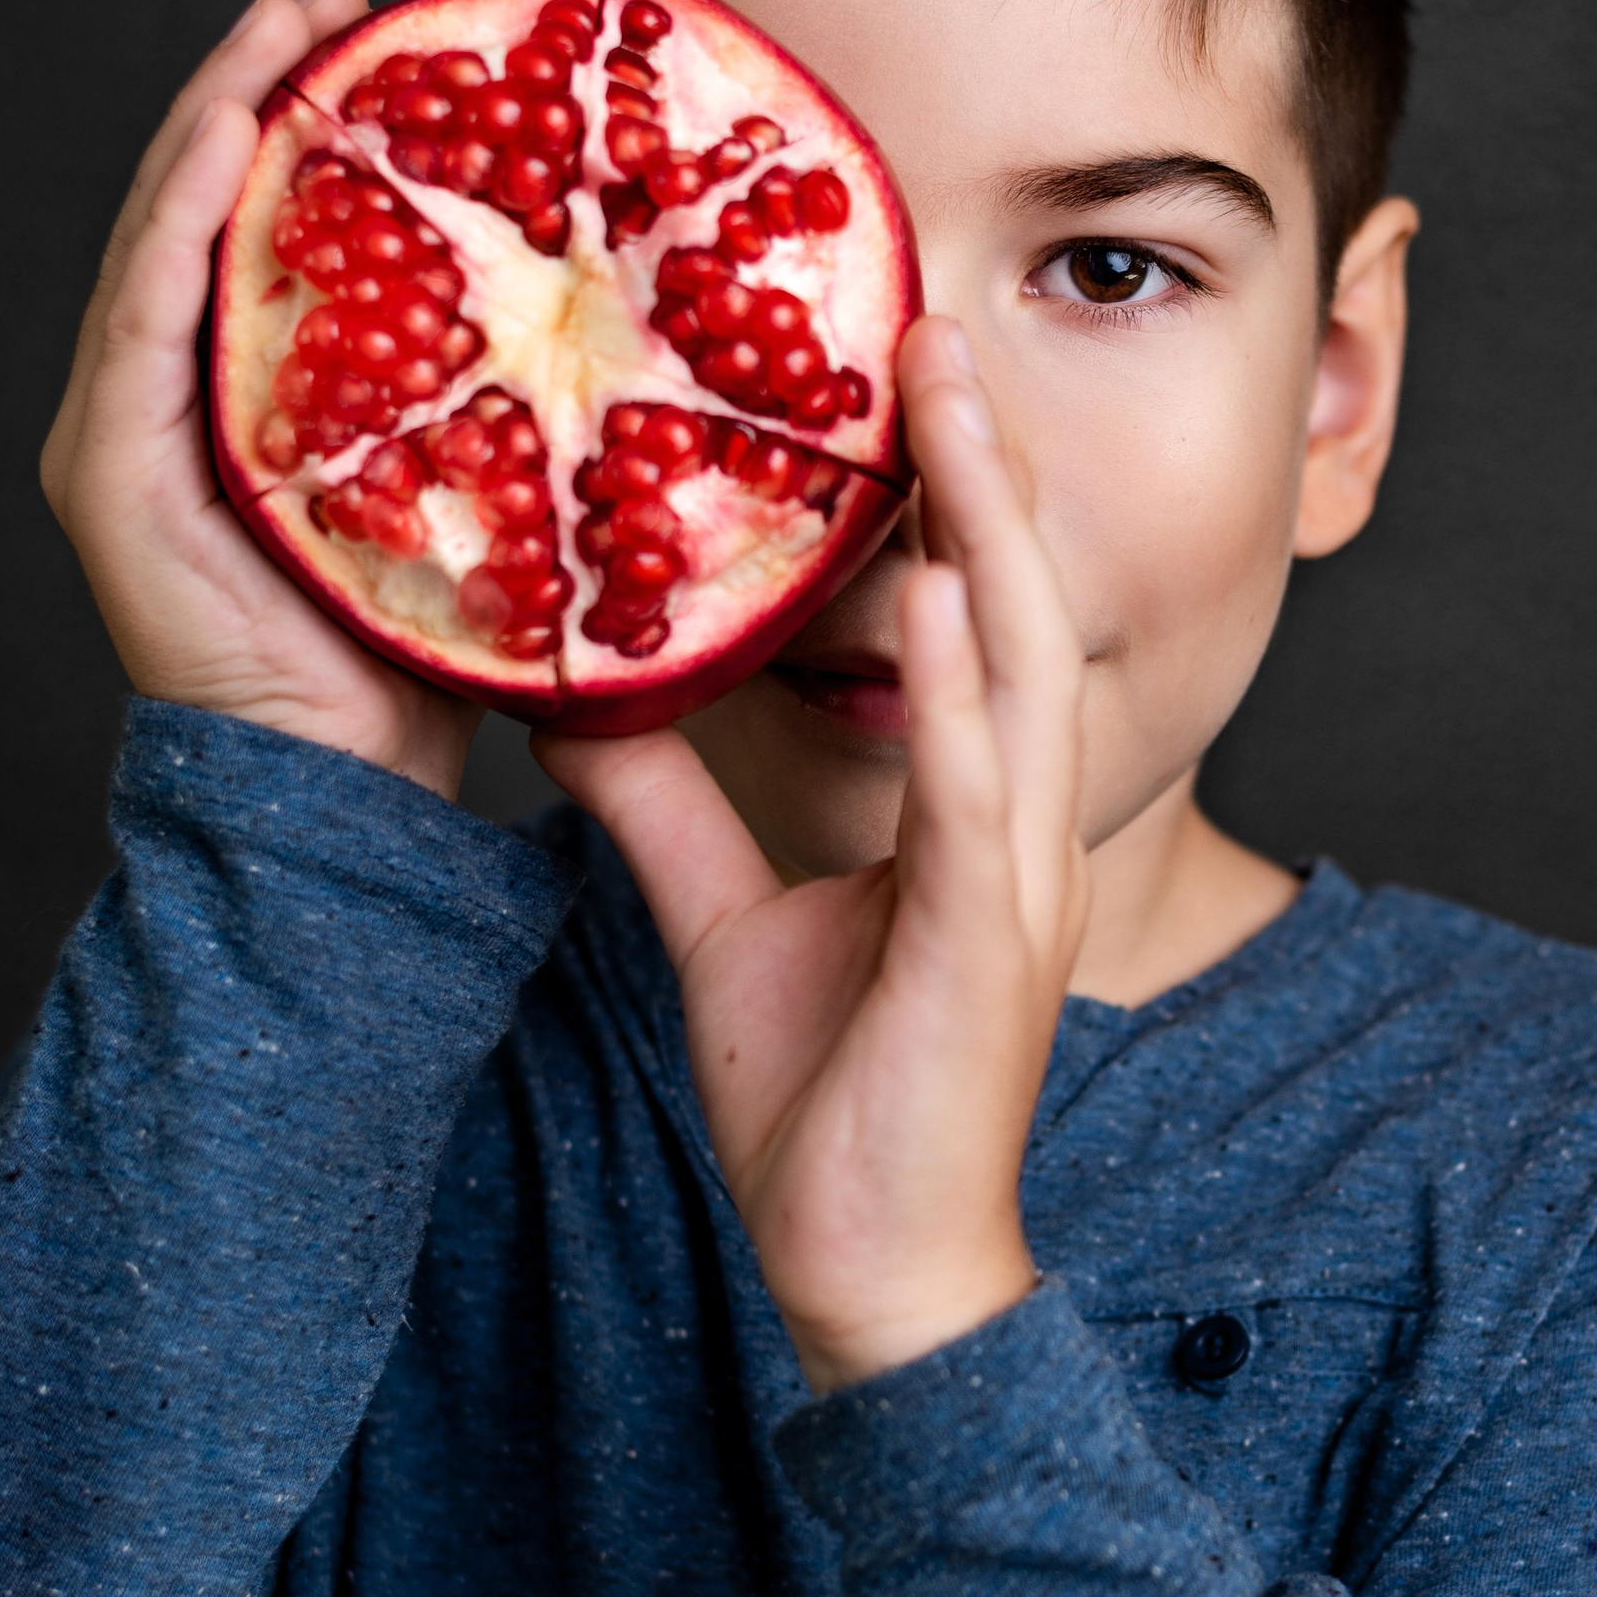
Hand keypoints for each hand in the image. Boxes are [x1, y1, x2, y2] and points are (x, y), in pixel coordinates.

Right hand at [42, 0, 481, 803]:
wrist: (357, 805)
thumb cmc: (438, 671)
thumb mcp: (496, 505)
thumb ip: (522, 417)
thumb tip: (654, 331)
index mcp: (265, 414)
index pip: (281, 242)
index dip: (317, 131)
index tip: (386, 39)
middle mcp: (183, 412)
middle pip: (216, 218)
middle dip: (261, 95)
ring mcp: (134, 442)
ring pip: (167, 246)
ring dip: (214, 124)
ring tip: (278, 29)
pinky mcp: (110, 481)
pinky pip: (143, 327)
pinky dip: (179, 225)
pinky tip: (220, 145)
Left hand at [539, 316, 1091, 1391]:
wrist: (874, 1273)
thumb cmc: (827, 1109)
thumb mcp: (723, 924)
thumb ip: (667, 806)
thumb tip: (576, 698)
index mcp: (965, 811)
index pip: (967, 616)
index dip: (943, 494)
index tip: (891, 368)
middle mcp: (1008, 824)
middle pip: (1015, 602)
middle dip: (982, 463)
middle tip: (933, 323)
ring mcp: (1013, 881)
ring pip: (1020, 667)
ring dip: (990, 527)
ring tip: (947, 398)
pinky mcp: (990, 948)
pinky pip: (978, 798)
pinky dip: (963, 693)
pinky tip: (942, 595)